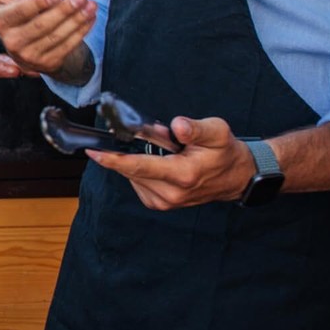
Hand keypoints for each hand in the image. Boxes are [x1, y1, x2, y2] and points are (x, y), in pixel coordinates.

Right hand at [0, 0, 96, 77]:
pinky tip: (90, 17)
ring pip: (58, 36)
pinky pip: (68, 46)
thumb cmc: (16, 14)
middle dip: (64, 10)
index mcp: (2, 22)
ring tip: (91, 4)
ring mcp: (30, 56)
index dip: (38, 4)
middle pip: (42, 25)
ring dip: (77, 20)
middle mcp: (13, 42)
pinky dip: (82, 31)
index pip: (21, 12)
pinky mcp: (47, 64)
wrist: (28, 46)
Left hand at [86, 116, 254, 208]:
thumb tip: (177, 126)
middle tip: (151, 138)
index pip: (139, 167)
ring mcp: (165, 202)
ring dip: (137, 161)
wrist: (235, 177)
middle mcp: (171, 193)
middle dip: (130, 151)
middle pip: (132, 170)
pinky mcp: (160, 203)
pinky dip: (140, 170)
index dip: (113, 159)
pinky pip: (137, 183)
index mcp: (183, 175)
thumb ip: (195, 128)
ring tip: (162, 153)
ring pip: (133, 176)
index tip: (93, 152)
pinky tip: (156, 163)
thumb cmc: (224, 152)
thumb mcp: (217, 131)